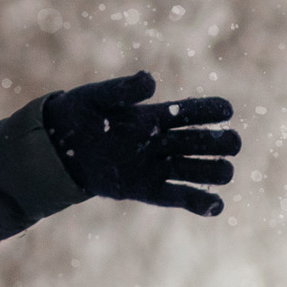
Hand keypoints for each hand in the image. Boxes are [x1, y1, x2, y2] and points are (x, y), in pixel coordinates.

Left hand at [44, 72, 240, 215]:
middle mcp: (161, 142)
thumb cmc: (79, 114)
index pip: (190, 112)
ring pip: (196, 171)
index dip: (211, 110)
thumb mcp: (98, 97)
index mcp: (154, 116)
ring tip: (225, 171)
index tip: (226, 110)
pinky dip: (198, 202)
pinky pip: (177, 196)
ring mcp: (156, 167)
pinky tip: (216, 206)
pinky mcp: (146, 189)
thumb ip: (123, 89)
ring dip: (215, 171)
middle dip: (220, 142)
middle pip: (202, 143)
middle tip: (230, 142)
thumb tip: (150, 80)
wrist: (56, 147)